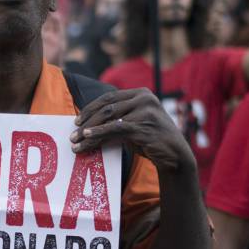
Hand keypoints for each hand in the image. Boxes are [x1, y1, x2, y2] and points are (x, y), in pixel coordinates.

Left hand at [70, 88, 196, 174]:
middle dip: (87, 120)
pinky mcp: (144, 126)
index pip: (109, 98)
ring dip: (89, 131)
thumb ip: (118, 119)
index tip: (77, 121)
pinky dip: (99, 133)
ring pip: (109, 118)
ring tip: (76, 141)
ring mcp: (145, 111)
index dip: (90, 108)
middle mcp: (144, 99)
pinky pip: (115, 129)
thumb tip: (89, 125)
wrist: (175, 155)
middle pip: (107, 107)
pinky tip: (88, 138)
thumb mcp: (135, 124)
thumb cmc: (152, 140)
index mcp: (141, 93)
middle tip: (73, 133)